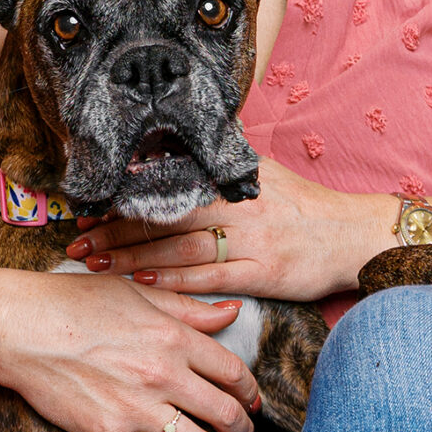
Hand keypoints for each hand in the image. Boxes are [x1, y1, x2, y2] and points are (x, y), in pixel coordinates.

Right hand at [0, 269, 260, 431]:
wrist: (20, 326)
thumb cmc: (75, 301)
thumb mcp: (136, 292)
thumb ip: (187, 307)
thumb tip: (232, 311)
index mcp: (173, 335)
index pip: (232, 371)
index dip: (250, 392)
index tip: (254, 403)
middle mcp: (163, 373)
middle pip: (223, 413)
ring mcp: (136, 407)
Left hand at [68, 162, 391, 304]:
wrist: (353, 235)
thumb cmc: (304, 206)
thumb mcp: (263, 173)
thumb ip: (221, 164)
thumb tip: (173, 149)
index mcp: (233, 179)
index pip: (168, 185)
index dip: (125, 198)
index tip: (90, 207)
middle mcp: (239, 206)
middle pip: (166, 216)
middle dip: (116, 229)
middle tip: (78, 241)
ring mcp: (251, 240)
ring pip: (180, 247)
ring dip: (134, 257)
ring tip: (96, 264)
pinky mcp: (263, 273)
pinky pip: (210, 277)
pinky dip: (174, 279)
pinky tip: (143, 283)